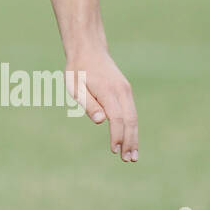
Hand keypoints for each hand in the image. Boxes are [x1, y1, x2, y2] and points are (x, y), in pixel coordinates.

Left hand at [66, 47, 137, 161]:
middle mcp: (122, 91)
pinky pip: (132, 112)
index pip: (117, 118)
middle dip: (130, 141)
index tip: (114, 150)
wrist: (89, 50)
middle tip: (128, 160)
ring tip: (133, 156)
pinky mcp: (126, 91)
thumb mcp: (75, 86)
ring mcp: (126, 91)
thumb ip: (88, 104)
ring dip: (134, 137)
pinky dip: (133, 127)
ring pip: (134, 117)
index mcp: (108, 91)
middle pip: (130, 120)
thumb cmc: (77, 70)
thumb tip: (101, 121)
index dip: (117, 136)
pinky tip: (131, 140)